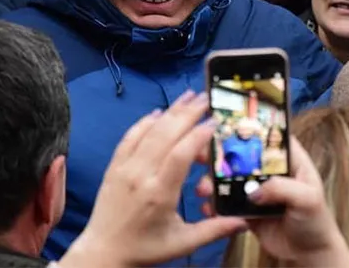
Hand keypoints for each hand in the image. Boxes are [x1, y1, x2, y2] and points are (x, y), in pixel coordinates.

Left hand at [59, 91, 246, 266]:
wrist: (103, 252)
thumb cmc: (145, 249)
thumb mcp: (183, 243)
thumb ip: (214, 229)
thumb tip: (244, 221)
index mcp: (159, 194)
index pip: (180, 154)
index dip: (198, 135)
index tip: (215, 121)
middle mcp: (140, 175)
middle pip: (166, 135)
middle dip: (188, 113)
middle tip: (207, 98)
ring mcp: (125, 168)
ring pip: (149, 131)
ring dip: (170, 111)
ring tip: (189, 96)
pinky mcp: (114, 166)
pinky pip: (130, 136)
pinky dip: (145, 122)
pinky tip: (159, 112)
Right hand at [197, 137, 348, 266]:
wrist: (308, 253)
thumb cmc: (316, 222)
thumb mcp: (308, 199)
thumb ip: (282, 189)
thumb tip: (253, 190)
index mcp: (290, 161)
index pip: (269, 136)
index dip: (249, 128)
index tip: (226, 125)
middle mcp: (270, 171)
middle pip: (243, 155)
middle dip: (221, 155)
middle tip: (203, 155)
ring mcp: (257, 190)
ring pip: (231, 179)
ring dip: (214, 181)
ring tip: (204, 188)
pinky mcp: (247, 209)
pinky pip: (228, 203)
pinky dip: (216, 204)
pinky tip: (208, 208)